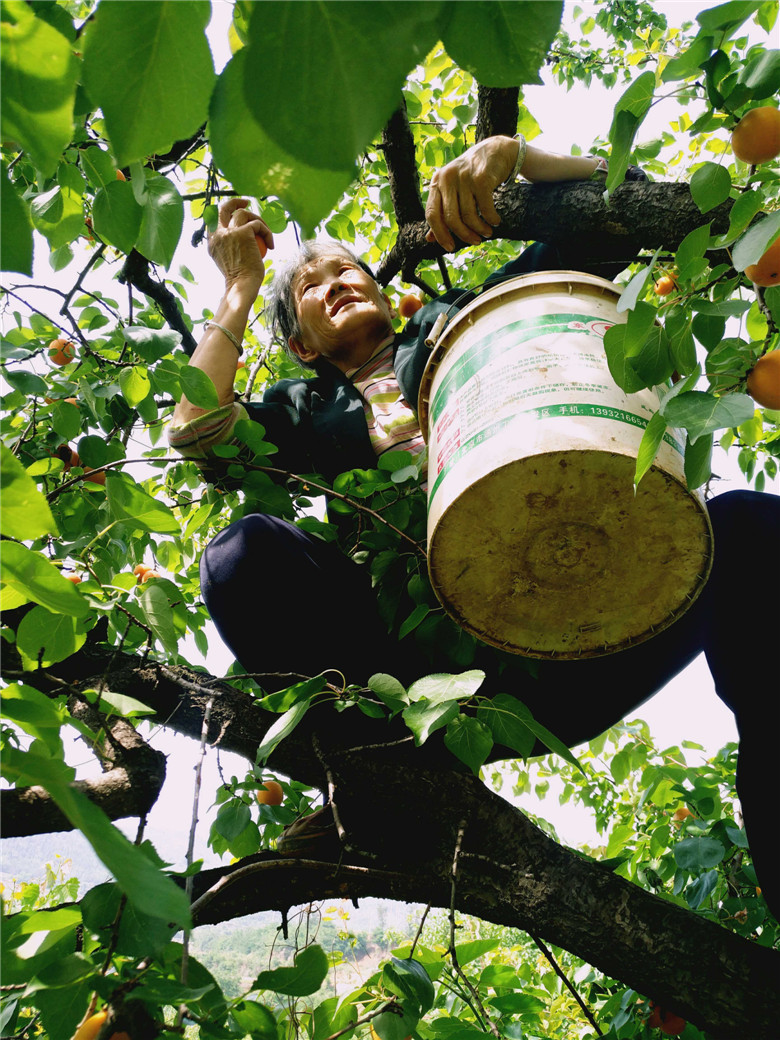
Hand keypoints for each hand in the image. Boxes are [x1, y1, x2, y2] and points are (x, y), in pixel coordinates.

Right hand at [209, 198, 273, 292]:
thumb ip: (231, 247)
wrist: (242, 285)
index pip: (214, 219)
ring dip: (258, 220)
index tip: (236, 213)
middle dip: (235, 201)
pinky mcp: (243, 232)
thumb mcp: (230, 261)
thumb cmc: (240, 279)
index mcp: (212, 241)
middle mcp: (218, 233)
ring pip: (243, 213)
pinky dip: (267, 233)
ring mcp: (229, 231)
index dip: (225, 212)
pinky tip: (272, 245)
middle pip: (224, 208)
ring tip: (266, 234)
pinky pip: (258, 225)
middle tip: (247, 201)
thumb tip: (242, 236)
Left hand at [425, 136, 516, 251]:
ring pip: (468, 215)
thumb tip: (430, 239)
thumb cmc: (473, 175)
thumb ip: (442, 212)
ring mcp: (463, 176)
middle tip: (475, 242)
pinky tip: (495, 221)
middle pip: (450, 218)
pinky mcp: (481, 177)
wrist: (496, 150)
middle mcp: (447, 177)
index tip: (450, 248)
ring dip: (480, 229)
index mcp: (437, 182)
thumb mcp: (454, 190)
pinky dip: (491, 219)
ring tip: (487, 233)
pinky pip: (484, 208)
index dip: (440, 234)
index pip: (431, 214)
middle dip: (463, 235)